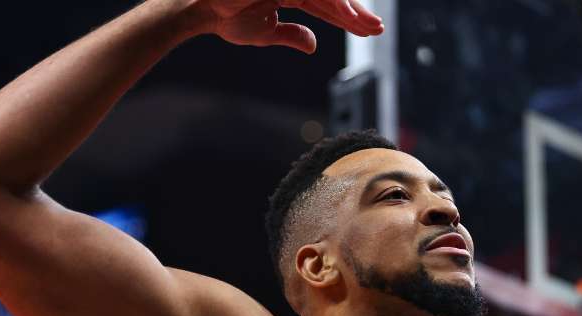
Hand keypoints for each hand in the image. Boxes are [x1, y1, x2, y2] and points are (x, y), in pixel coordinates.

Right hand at [200, 0, 382, 53]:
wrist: (203, 11)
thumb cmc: (228, 18)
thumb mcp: (266, 32)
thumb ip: (291, 36)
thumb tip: (313, 45)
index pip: (327, 6)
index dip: (348, 19)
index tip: (369, 31)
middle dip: (357, 14)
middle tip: (378, 28)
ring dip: (349, 9)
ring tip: (367, 25)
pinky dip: (333, 1)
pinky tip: (348, 14)